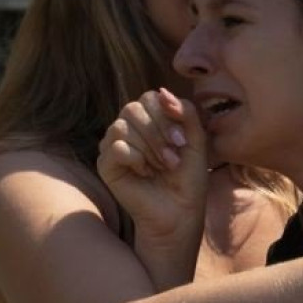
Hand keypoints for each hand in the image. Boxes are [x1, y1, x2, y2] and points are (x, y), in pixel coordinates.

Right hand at [96, 89, 208, 243]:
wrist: (179, 210)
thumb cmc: (188, 177)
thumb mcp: (196, 140)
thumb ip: (186, 112)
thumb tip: (163, 92)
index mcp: (151, 119)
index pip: (150, 98)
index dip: (166, 116)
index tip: (182, 141)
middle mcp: (130, 128)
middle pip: (133, 109)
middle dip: (157, 133)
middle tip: (172, 158)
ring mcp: (115, 145)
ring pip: (122, 126)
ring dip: (149, 148)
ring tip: (162, 167)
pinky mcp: (105, 164)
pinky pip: (115, 147)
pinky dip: (135, 159)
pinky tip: (144, 173)